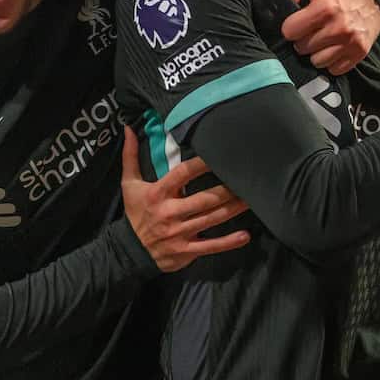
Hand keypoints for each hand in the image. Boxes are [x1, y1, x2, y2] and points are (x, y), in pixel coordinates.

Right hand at [120, 126, 250, 271]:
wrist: (128, 251)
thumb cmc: (135, 213)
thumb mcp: (129, 184)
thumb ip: (130, 156)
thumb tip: (128, 129)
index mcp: (158, 194)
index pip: (182, 174)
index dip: (201, 164)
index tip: (218, 155)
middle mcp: (170, 213)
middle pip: (204, 199)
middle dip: (226, 190)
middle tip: (245, 180)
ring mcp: (179, 233)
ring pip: (211, 219)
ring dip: (233, 209)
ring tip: (251, 199)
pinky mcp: (186, 250)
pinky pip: (210, 246)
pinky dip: (228, 242)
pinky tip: (245, 235)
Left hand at [280, 0, 379, 74]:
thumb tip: (284, 3)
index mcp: (324, 8)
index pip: (290, 32)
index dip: (291, 26)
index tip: (298, 22)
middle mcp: (337, 28)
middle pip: (302, 48)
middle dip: (303, 39)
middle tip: (312, 29)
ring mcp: (350, 42)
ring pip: (317, 62)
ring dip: (317, 52)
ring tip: (323, 39)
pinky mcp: (359, 52)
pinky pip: (335, 69)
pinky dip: (332, 61)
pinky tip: (333, 47)